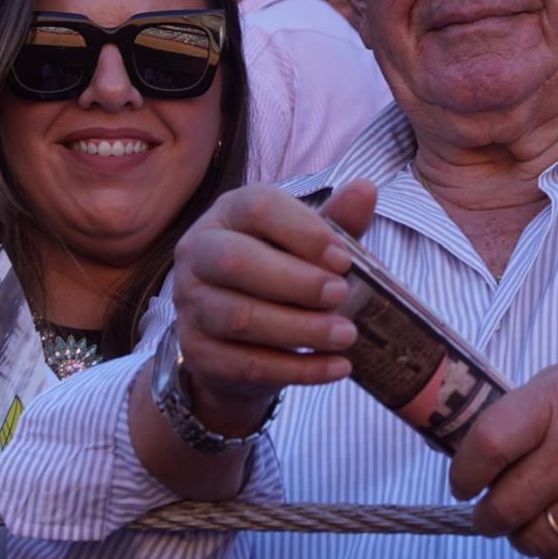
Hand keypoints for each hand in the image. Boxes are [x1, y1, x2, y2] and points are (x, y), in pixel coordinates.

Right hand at [170, 181, 375, 434]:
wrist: (238, 341)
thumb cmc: (280, 276)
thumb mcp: (309, 245)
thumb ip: (337, 221)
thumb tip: (366, 189)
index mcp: (228, 214)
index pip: (257, 207)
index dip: (304, 231)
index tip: (345, 259)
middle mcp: (199, 253)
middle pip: (235, 261)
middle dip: (296, 281)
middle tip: (342, 295)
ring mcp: (191, 304)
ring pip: (239, 317)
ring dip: (300, 329)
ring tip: (346, 335)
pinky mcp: (198, 352)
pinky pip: (246, 364)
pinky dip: (298, 369)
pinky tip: (336, 366)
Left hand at [449, 362, 557, 558]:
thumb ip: (519, 414)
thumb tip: (472, 451)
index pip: (488, 445)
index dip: (464, 471)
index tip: (462, 481)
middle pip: (503, 505)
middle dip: (486, 514)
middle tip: (487, 509)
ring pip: (530, 540)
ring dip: (518, 536)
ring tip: (525, 518)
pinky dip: (551, 554)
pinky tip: (557, 531)